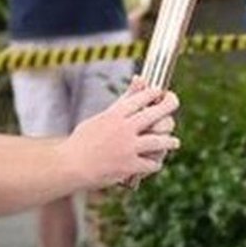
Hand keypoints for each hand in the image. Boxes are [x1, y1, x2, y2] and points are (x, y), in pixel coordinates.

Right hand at [64, 80, 180, 184]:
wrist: (71, 165)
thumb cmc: (83, 141)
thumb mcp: (101, 117)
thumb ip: (123, 101)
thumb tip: (139, 79)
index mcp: (115, 114)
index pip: (143, 96)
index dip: (156, 92)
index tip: (161, 92)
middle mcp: (124, 128)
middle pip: (157, 113)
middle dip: (170, 105)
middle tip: (174, 105)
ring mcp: (128, 148)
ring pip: (160, 141)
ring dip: (170, 141)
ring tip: (174, 142)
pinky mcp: (130, 166)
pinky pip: (152, 163)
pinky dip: (155, 163)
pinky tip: (155, 162)